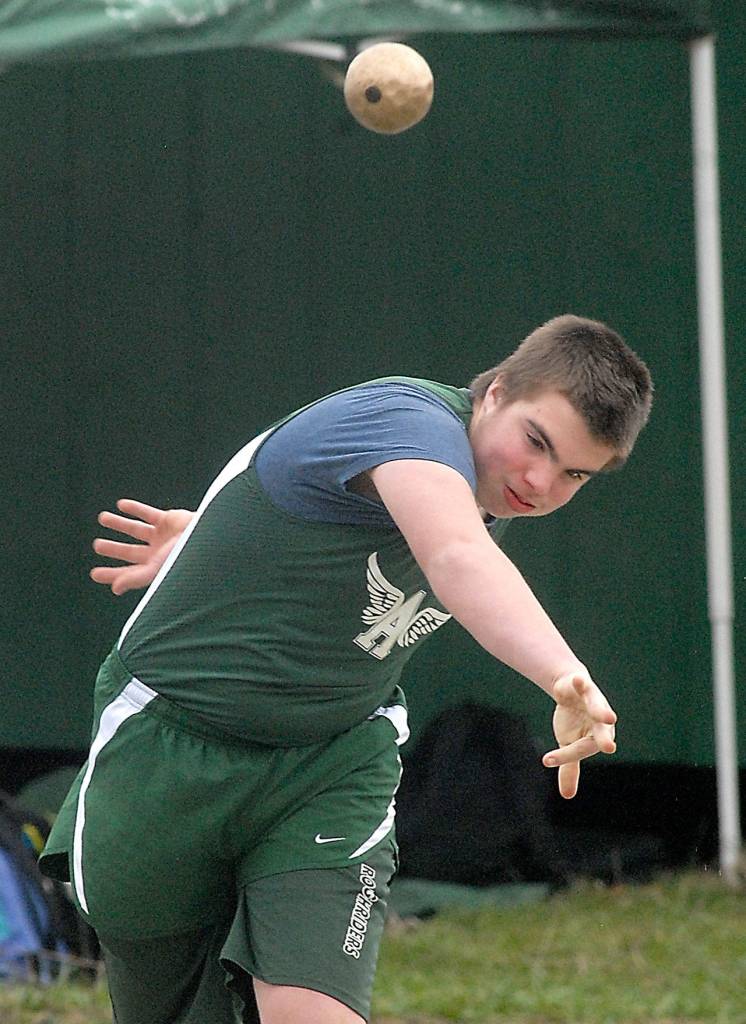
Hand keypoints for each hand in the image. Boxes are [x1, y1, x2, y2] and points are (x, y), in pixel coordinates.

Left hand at [90, 499, 193, 595]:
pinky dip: (135, 508)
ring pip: (136, 529)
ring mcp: (162, 535)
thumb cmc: (184, 556)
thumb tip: (114, 588)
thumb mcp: (156, 569)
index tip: (94, 573)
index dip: (112, 574)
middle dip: (114, 549)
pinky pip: (148, 513)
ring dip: (119, 524)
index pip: (129, 573)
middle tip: (97, 546)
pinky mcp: (168, 519)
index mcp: (155, 568)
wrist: (207, 536)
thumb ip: (135, 578)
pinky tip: (120, 505)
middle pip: (130, 551)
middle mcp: (157, 552)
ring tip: (103, 518)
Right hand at [542, 672, 616, 799]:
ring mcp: (593, 701)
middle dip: (605, 738)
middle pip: (602, 731)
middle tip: (609, 748)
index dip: (565, 755)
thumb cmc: (574, 721)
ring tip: (608, 718)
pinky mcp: (584, 685)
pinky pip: (583, 684)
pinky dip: (581, 683)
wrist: (570, 690)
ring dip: (601, 710)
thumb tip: (567, 796)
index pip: (581, 748)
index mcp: (597, 737)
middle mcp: (600, 720)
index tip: (546, 760)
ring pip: (597, 706)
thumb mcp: (569, 744)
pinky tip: (579, 680)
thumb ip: (571, 767)